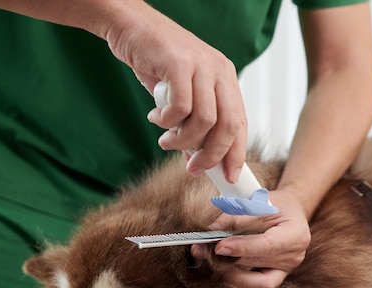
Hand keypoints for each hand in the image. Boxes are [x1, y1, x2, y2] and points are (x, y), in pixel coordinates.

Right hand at [104, 2, 246, 181]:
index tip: (230, 177)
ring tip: (166, 140)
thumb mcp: (182, 93)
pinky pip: (180, 108)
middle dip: (211, 155)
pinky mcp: (179, 63)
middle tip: (193, 168)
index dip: (236, 153)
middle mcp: (219, 70)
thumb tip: (197, 158)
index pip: (240, 123)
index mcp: (226, 78)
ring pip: (205, 121)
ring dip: (183, 140)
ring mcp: (201, 65)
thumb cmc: (156, 62)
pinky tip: (156, 117)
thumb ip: (193, 123)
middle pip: (228, 126)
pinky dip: (167, 122)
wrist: (130, 26)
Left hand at [191, 189, 311, 287]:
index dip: (242, 248)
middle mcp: (293, 257)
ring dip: (233, 278)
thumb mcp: (256, 203)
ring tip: (212, 264)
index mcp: (294, 234)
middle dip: (228, 261)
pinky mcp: (277, 280)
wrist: (290, 212)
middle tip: (202, 252)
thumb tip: (207, 232)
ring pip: (259, 285)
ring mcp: (286, 272)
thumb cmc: (273, 205)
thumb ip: (233, 218)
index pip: (268, 245)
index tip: (219, 247)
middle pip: (259, 265)